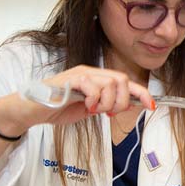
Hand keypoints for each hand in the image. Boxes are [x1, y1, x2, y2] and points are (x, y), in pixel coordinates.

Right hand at [0, 65, 155, 135]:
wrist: (32, 110)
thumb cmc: (58, 108)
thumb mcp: (89, 109)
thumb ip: (107, 105)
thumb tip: (128, 106)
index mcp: (97, 78)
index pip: (126, 82)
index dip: (142, 93)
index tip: (151, 106)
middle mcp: (90, 72)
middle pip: (122, 79)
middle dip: (122, 100)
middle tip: (110, 113)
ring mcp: (80, 74)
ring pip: (110, 83)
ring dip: (108, 102)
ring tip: (95, 110)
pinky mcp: (69, 80)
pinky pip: (92, 86)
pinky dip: (94, 99)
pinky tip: (86, 107)